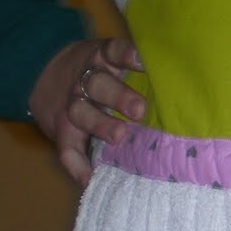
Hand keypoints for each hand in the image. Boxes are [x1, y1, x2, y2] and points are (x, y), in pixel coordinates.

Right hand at [27, 36, 146, 187]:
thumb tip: (185, 80)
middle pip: (97, 84)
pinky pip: (67, 149)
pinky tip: (92, 178)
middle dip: (118, 96)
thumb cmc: (101, 72)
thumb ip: (139, 68)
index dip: (127, 55)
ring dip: (100, 125)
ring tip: (119, 136)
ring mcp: (72, 105)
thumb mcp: (112, 59)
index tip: (143, 62)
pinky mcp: (62, 131)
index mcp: (102, 59)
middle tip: (140, 110)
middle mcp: (85, 81)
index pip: (113, 51)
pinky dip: (78, 166)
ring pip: (81, 113)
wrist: (44, 74)